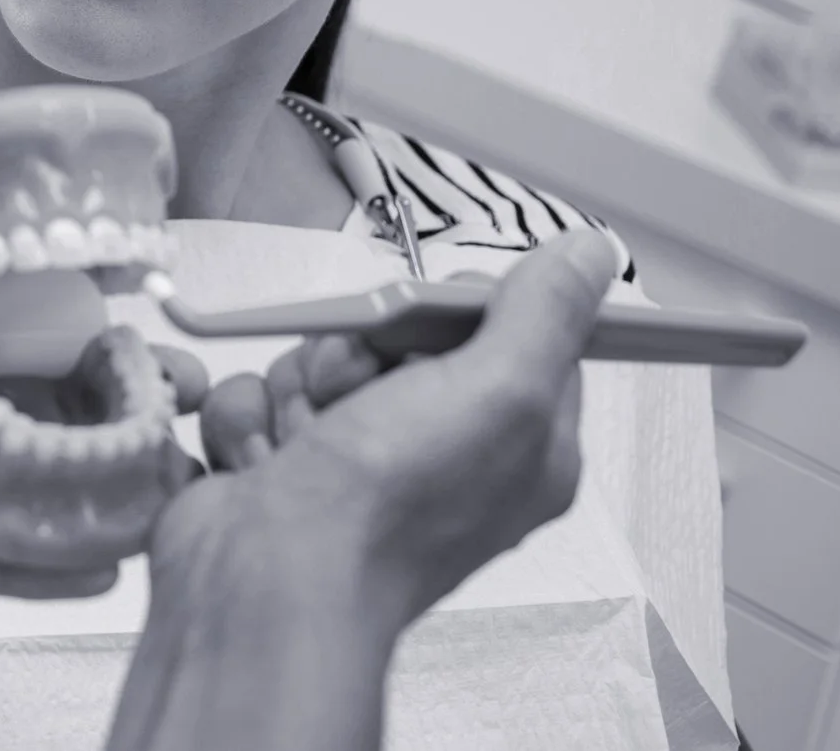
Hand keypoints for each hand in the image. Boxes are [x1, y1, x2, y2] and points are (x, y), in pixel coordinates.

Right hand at [178, 232, 619, 630]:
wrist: (265, 584)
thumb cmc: (384, 513)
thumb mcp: (495, 393)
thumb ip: (544, 314)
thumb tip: (589, 255)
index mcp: (518, 445)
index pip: (510, 332)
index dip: (461, 311)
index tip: (432, 320)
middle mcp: (443, 453)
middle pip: (400, 335)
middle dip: (360, 348)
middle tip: (358, 388)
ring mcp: (359, 459)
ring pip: (320, 358)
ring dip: (299, 384)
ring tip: (306, 442)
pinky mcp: (287, 461)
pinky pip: (260, 391)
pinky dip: (250, 416)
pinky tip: (266, 459)